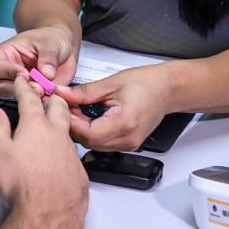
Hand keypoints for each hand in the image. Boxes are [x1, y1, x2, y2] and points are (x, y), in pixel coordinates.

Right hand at [0, 25, 79, 97]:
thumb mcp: (50, 42)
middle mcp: (10, 72)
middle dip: (20, 89)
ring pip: (16, 98)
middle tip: (38, 86)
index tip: (25, 73)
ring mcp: (21, 85)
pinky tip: (53, 95)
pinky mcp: (34, 95)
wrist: (64, 47)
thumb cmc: (50, 38)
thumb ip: (48, 57)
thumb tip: (46, 73)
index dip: (8, 72)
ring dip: (32, 97)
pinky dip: (43, 102)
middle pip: (2, 87)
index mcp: (7, 54)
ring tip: (47, 89)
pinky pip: (33, 105)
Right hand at [0, 76, 87, 228]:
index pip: (30, 99)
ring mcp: (70, 152)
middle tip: (45, 95)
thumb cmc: (23, 183)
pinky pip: (72, 152)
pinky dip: (64, 148)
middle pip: (58, 106)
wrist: (48, 212)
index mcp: (36, 126)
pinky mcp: (78, 170)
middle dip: (51, 97)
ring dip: (60, 122)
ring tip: (52, 123)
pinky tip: (57, 157)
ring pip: (67, 129)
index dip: (25, 87)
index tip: (23, 81)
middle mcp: (56, 134)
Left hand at [55, 65, 171, 151]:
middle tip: (67, 106)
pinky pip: (104, 143)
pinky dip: (93, 132)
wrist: (168, 89)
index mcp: (124, 123)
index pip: (87, 134)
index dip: (70, 121)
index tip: (61, 106)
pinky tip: (90, 117)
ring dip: (83, 129)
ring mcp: (129, 144)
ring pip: (95, 145)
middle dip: (74, 125)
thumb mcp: (111, 83)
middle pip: (89, 142)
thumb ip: (84, 92)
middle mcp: (127, 139)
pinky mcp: (128, 143)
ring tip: (78, 110)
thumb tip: (63, 94)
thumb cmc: (147, 83)